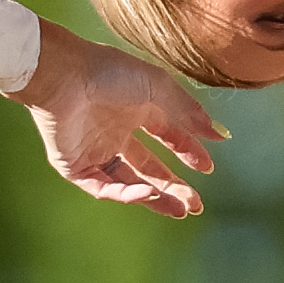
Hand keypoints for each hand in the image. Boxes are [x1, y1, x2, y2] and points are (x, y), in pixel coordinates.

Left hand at [20, 35, 223, 216]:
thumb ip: (189, 113)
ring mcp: (94, 149)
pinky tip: (148, 194)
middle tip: (195, 204)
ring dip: (155, 196)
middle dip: (174, 186)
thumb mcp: (159, 89)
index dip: (188, 152)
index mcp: (136, 109)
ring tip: (180, 209)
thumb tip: (220, 135)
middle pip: (149, 167)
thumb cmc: (109, 72)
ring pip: (129, 182)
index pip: (167, 137)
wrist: (64, 76)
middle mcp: (116, 131)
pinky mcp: (74, 165)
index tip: (207, 167)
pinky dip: (125, 194)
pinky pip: (102, 187)